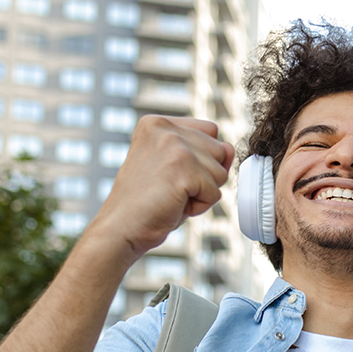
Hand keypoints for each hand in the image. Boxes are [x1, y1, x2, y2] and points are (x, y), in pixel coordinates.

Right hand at [85, 115, 235, 266]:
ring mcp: (174, 146)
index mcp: (158, 123)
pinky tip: (174, 205)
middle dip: (204, 177)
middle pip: (219, 150)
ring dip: (202, 193)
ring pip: (220, 172)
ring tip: (172, 197)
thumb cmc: (147, 204)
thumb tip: (230, 149)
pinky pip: (214, 192)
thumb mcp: (176, 169)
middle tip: (172, 189)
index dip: (202, 160)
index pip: (210, 131)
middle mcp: (165, 128)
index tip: (172, 175)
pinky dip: (200, 207)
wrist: (122, 228)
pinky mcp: (183, 169)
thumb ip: (204, 154)